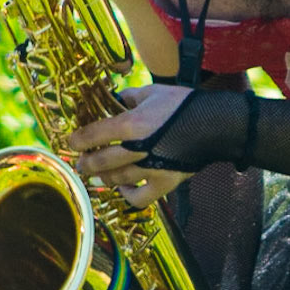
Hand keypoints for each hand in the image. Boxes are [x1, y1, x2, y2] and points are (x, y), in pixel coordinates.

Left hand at [68, 83, 193, 209]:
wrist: (217, 124)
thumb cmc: (185, 104)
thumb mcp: (154, 91)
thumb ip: (130, 96)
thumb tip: (116, 99)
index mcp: (132, 123)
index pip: (94, 134)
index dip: (79, 140)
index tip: (72, 142)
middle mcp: (137, 148)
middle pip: (101, 161)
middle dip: (86, 163)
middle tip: (81, 164)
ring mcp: (151, 168)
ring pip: (117, 179)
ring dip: (103, 178)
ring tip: (97, 176)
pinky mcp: (165, 182)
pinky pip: (139, 197)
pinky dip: (127, 195)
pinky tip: (123, 188)